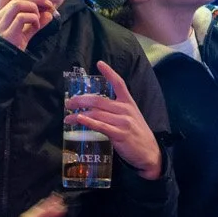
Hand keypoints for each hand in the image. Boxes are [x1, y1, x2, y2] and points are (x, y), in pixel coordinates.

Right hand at [0, 0, 55, 50]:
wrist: (1, 68)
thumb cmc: (10, 51)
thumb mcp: (23, 36)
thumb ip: (35, 24)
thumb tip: (49, 14)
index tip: (37, 2)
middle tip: (49, 6)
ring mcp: (0, 25)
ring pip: (18, 3)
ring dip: (34, 7)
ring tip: (39, 18)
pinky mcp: (7, 34)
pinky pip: (21, 17)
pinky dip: (33, 19)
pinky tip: (35, 27)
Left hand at [67, 61, 163, 177]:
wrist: (150, 153)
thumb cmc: (137, 135)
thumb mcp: (131, 117)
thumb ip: (116, 110)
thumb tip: (96, 108)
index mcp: (129, 103)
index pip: (119, 83)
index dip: (109, 73)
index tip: (99, 63)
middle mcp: (125, 110)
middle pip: (99, 100)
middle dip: (81, 100)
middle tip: (69, 103)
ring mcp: (123, 122)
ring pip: (97, 114)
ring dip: (79, 115)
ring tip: (68, 118)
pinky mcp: (119, 134)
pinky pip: (101, 126)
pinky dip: (88, 122)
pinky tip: (80, 120)